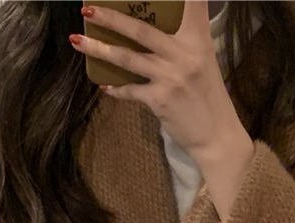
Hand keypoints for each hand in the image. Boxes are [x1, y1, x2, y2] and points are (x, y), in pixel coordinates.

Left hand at [70, 1, 243, 160]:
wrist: (216, 137)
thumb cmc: (209, 99)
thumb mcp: (204, 64)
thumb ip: (184, 46)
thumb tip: (151, 35)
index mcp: (199, 40)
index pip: (194, 3)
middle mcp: (184, 54)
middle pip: (141, 29)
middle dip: (110, 17)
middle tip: (88, 10)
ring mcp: (170, 77)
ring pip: (126, 57)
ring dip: (99, 49)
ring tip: (77, 40)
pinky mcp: (159, 99)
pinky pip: (129, 90)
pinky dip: (116, 89)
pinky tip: (105, 86)